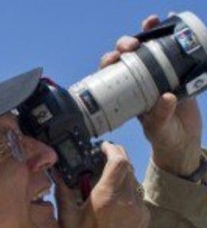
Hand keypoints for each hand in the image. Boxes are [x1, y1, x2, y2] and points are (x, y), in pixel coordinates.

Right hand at [56, 142, 148, 227]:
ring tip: (106, 181)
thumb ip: (62, 193)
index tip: (104, 146)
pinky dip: (126, 191)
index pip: (118, 161)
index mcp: (106, 197)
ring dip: (121, 175)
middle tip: (104, 157)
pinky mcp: (143, 216)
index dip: (112, 149)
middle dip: (116, 158)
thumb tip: (55, 175)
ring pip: (133, 180)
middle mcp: (126, 199)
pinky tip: (114, 200)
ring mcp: (137, 208)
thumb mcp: (67, 219)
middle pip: (127, 166)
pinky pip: (137, 195)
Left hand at [100, 15, 202, 176]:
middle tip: (130, 45)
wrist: (183, 139)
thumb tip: (167, 97)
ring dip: (146, 34)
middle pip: (126, 57)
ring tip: (149, 23)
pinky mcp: (176, 73)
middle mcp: (138, 82)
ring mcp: (157, 75)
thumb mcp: (158, 129)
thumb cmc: (163, 136)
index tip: (112, 58)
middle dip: (125, 46)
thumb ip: (160, 117)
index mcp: (125, 95)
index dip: (108, 63)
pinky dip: (171, 37)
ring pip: (147, 50)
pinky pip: (171, 52)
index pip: (111, 74)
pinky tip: (171, 24)